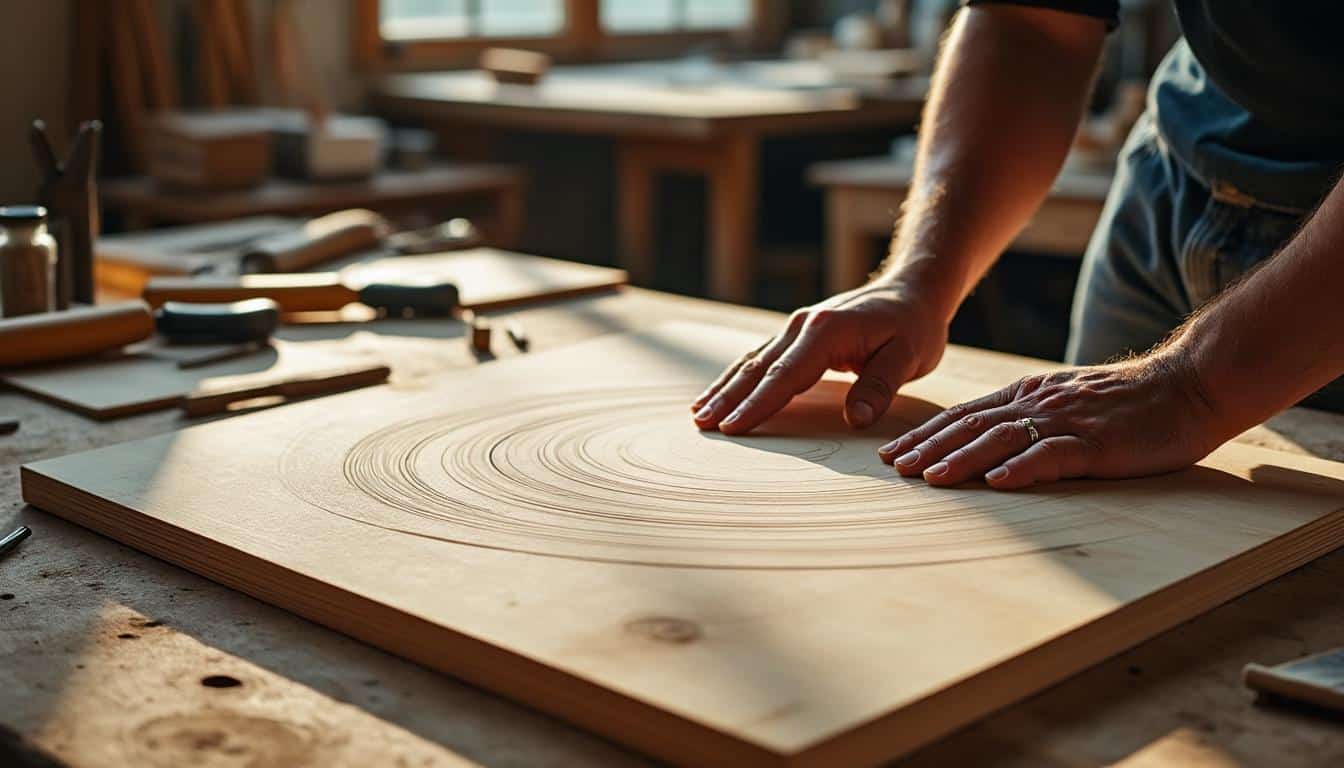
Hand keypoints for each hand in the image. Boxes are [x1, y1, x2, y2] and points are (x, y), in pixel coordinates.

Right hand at [692, 281, 948, 434]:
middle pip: (757, 368)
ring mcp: (795, 328)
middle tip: (703, 426)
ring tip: (698, 415)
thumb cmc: (913, 326)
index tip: (732, 427)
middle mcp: (802, 326)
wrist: (911, 291)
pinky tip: (718, 395)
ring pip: (751, 362)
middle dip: (727, 398)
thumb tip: (855, 419)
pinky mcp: (795, 336)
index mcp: (826, 331)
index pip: (785, 375)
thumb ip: (880, 386)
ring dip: (724, 389)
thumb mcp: (909, 356)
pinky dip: (736, 379)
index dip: (758, 404)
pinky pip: (759, 359)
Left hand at [877, 352, 1227, 488]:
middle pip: (972, 425)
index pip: (966, 415)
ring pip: (1002, 438)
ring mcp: (1068, 422)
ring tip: (929, 478)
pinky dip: (1022, 468)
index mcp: (1030, 395)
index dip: (926, 434)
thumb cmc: (1130, 401)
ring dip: (961, 458)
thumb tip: (989, 440)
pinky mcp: (1098, 443)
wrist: (1191, 384)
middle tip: (893, 468)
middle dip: (929, 447)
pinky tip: (997, 482)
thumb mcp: (1068, 401)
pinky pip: (1054, 455)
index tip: (893, 453)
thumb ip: (1031, 415)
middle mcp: (1040, 404)